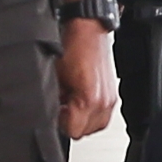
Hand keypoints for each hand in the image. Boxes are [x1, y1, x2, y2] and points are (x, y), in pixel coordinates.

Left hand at [55, 19, 117, 138]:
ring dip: (81, 117)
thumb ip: (52, 100)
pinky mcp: (112, 94)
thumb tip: (49, 113)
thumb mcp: (53, 77)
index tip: (56, 109)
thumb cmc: (70, 47)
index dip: (59, 122)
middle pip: (84, 132)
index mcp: (90, 99)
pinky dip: (90, 111)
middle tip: (62, 104)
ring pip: (94, 126)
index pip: (73, 131)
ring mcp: (111, 98)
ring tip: (71, 100)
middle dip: (70, 121)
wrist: (87, 29)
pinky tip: (80, 97)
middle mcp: (104, 102)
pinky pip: (101, 115)